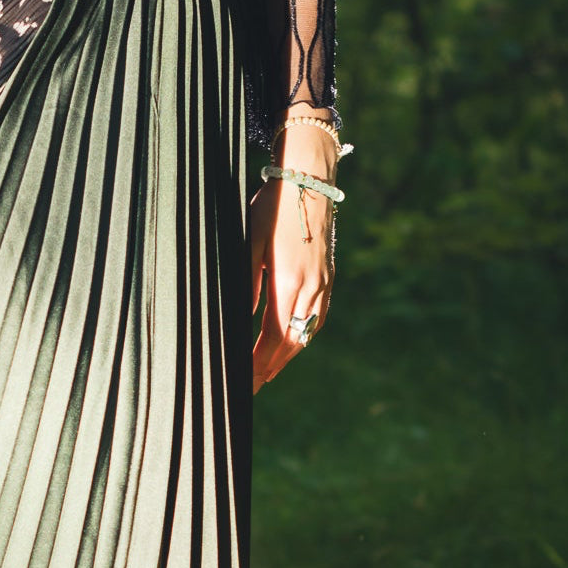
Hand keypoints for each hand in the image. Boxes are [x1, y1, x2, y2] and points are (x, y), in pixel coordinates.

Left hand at [247, 121, 338, 392]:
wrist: (309, 179)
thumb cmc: (273, 207)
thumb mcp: (250, 243)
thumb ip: (246, 285)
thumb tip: (240, 321)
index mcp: (289, 283)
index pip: (272, 339)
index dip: (257, 365)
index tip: (243, 382)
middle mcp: (311, 290)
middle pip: (291, 344)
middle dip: (269, 368)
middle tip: (250, 388)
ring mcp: (323, 285)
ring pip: (305, 333)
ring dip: (285, 356)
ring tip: (266, 374)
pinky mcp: (327, 278)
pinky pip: (315, 319)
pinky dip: (300, 338)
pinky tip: (290, 343)